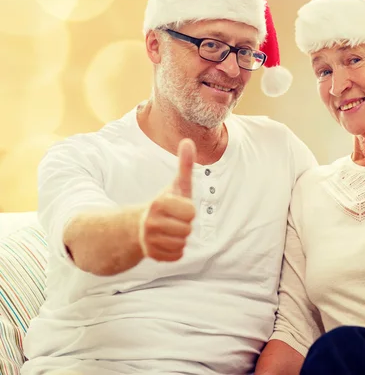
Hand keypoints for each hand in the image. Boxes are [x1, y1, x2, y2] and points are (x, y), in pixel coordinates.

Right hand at [139, 139, 196, 260]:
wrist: (142, 225)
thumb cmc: (167, 202)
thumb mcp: (177, 184)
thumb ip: (184, 164)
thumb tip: (188, 141)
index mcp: (159, 203)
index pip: (191, 213)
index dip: (189, 210)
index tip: (179, 207)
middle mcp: (151, 222)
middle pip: (187, 230)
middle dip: (185, 225)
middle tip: (174, 220)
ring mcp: (149, 240)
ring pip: (182, 243)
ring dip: (180, 237)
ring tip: (170, 230)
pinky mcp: (151, 255)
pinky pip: (177, 256)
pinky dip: (175, 250)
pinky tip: (166, 241)